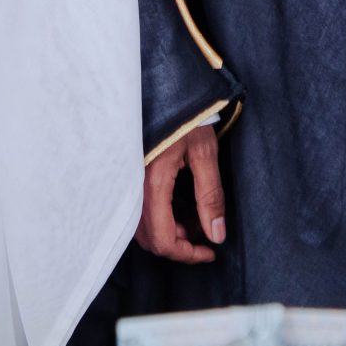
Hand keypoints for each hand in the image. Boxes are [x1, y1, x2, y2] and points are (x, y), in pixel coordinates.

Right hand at [137, 123, 226, 263]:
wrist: (164, 92)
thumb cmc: (186, 118)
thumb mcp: (205, 153)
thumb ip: (211, 196)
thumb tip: (216, 235)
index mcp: (153, 183)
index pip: (164, 239)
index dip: (188, 254)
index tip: (210, 252)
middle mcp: (134, 188)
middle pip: (151, 240)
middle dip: (180, 246)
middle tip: (206, 237)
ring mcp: (129, 184)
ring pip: (143, 230)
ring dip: (170, 235)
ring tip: (195, 222)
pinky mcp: (130, 180)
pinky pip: (140, 214)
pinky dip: (161, 221)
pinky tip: (180, 210)